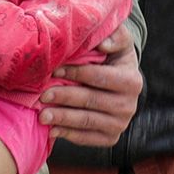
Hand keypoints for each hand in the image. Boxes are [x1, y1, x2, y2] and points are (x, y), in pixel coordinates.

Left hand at [39, 23, 141, 145]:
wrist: (120, 81)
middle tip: (43, 95)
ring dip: (63, 119)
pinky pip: (88, 138)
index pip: (99, 77)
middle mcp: (129, 105)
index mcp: (131, 80)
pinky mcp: (111, 137)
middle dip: (65, 97)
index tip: (54, 70)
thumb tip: (103, 44)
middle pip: (92, 101)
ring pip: (87, 121)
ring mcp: (121, 124)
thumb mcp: (119, 40)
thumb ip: (115, 35)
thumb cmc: (112, 56)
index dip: (76, 73)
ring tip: (42, 116)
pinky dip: (68, 134)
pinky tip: (52, 130)